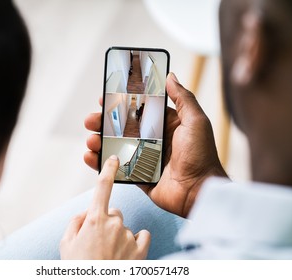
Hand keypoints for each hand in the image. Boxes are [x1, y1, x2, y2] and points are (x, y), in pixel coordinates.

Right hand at [60, 155, 150, 258]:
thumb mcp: (66, 244)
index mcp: (95, 219)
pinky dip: (136, 240)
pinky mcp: (141, 250)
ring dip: (119, 234)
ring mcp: (129, 236)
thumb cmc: (79, 267)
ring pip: (125, 226)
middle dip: (107, 221)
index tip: (114, 159)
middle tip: (99, 240)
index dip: (108, 170)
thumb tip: (85, 213)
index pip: (103, 187)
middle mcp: (114, 224)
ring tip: (110, 253)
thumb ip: (75, 222)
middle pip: (114, 212)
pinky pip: (142, 236)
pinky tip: (127, 251)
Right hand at [83, 73, 226, 216]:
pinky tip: (90, 157)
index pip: (137, 110)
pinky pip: (115, 168)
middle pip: (121, 128)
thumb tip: (170, 76)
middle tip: (90, 120)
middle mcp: (152, 140)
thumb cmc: (201, 155)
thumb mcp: (195, 121)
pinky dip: (101, 163)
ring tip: (91, 140)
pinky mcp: (137, 175)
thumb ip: (183, 98)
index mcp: (164, 125)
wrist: (199, 191)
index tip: (104, 98)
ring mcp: (143, 158)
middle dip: (103, 123)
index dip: (120, 103)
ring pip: (115, 146)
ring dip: (99, 141)